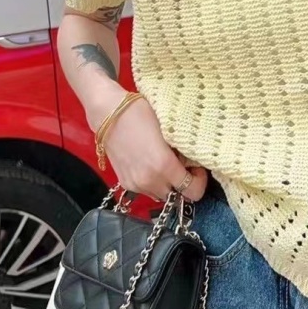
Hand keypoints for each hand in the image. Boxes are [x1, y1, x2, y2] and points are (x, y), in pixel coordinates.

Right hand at [88, 86, 206, 202]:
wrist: (108, 112)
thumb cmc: (141, 113)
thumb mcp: (170, 129)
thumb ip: (183, 150)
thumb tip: (193, 162)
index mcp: (164, 167)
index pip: (193, 191)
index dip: (199, 180)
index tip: (197, 166)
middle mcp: (149, 181)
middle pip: (177, 196)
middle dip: (183, 183)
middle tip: (183, 164)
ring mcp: (135, 184)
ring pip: (161, 194)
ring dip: (167, 184)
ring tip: (166, 162)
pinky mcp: (125, 183)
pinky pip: (147, 190)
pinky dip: (154, 181)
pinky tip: (152, 163)